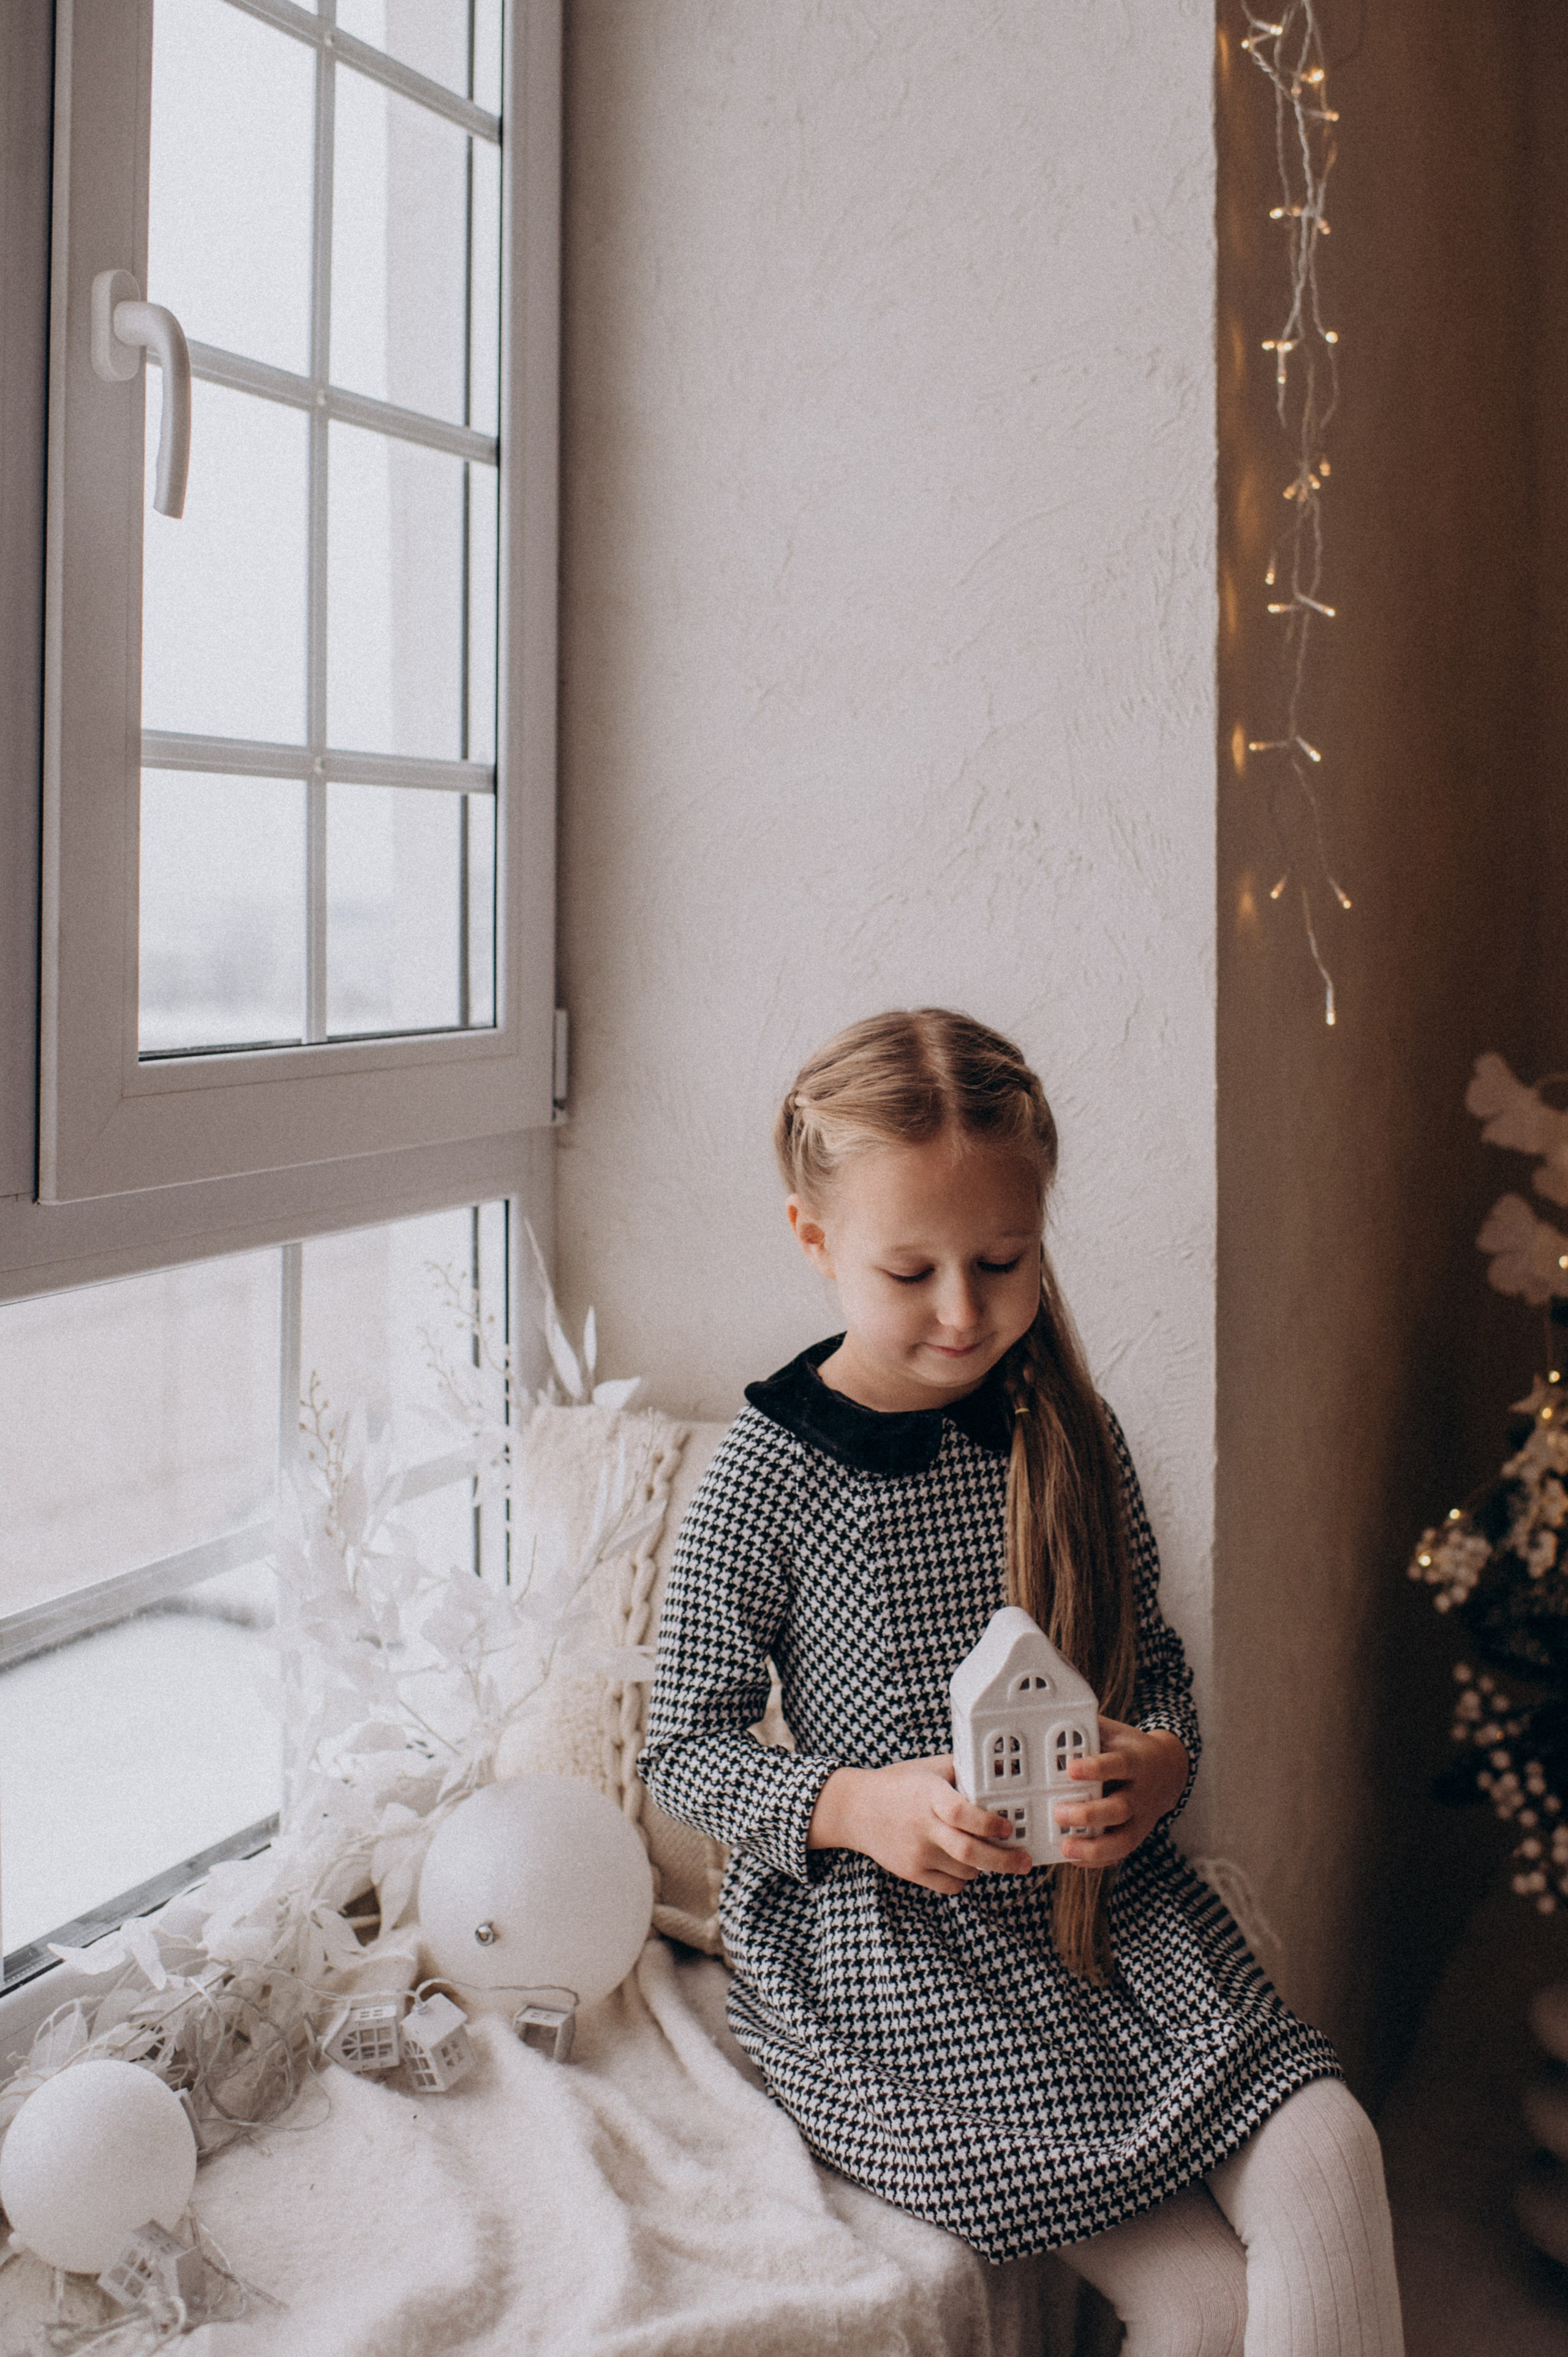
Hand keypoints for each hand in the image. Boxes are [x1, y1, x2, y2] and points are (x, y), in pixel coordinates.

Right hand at [807, 1755, 1033, 1893]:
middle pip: (968, 1851)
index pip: (961, 1813)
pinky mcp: (911, 1872)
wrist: (856, 1810)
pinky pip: (951, 1885)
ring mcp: (916, 1853)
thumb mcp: (929, 1769)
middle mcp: (922, 1826)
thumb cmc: (899, 1785)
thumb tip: (1002, 1772)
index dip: (988, 1823)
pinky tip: (963, 1863)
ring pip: (965, 1870)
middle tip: (1025, 1861)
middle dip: (1004, 1860)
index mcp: (928, 1795)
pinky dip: (965, 1877)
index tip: (1008, 1827)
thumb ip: (963, 1771)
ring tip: (988, 1853)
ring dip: (984, 1865)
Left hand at [1056, 1717, 1188, 1866]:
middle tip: (1059, 1813)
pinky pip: (1119, 1854)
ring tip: (1065, 1847)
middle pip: (1119, 1808)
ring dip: (1093, 1847)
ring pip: (1123, 1840)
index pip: (1118, 1764)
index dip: (1096, 1768)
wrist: (1168, 1769)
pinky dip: (1096, 1860)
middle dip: (1089, 1814)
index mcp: (1135, 1761)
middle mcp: (1140, 1793)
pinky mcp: (1137, 1836)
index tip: (1071, 1769)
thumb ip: (1089, 1728)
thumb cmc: (1128, 1748)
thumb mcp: (1115, 1732)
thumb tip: (1052, 1715)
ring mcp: (1141, 1818)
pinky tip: (1073, 1858)